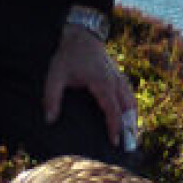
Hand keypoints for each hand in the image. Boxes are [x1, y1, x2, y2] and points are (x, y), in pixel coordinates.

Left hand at [43, 23, 136, 146]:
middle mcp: (115, 82)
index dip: (114, 127)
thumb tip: (50, 120)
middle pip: (129, 108)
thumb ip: (52, 98)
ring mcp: (119, 79)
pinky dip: (131, 110)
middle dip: (130, 128)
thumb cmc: (68, 56)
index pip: (112, 109)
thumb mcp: (55, 75)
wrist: (81, 35)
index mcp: (102, 83)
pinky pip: (130, 96)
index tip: (114, 143)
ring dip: (133, 119)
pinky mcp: (119, 77)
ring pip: (132, 102)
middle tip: (129, 147)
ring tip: (132, 137)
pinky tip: (129, 120)